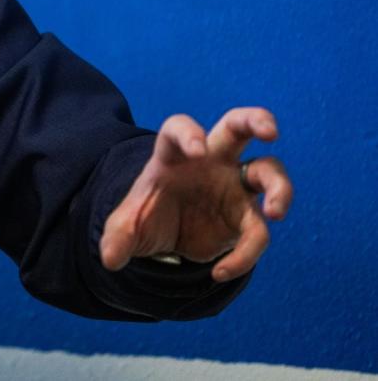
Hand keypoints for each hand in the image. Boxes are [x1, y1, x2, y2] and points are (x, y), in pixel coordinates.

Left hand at [99, 107, 292, 281]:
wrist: (165, 238)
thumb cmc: (146, 215)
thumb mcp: (126, 226)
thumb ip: (117, 238)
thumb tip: (110, 258)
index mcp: (173, 153)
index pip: (179, 129)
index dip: (189, 134)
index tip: (197, 150)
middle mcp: (210, 161)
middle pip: (239, 125)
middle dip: (258, 120)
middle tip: (270, 131)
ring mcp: (233, 184)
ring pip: (270, 172)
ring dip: (281, 189)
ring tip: (275, 213)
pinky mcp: (246, 215)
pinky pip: (258, 230)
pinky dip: (245, 255)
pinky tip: (220, 272)